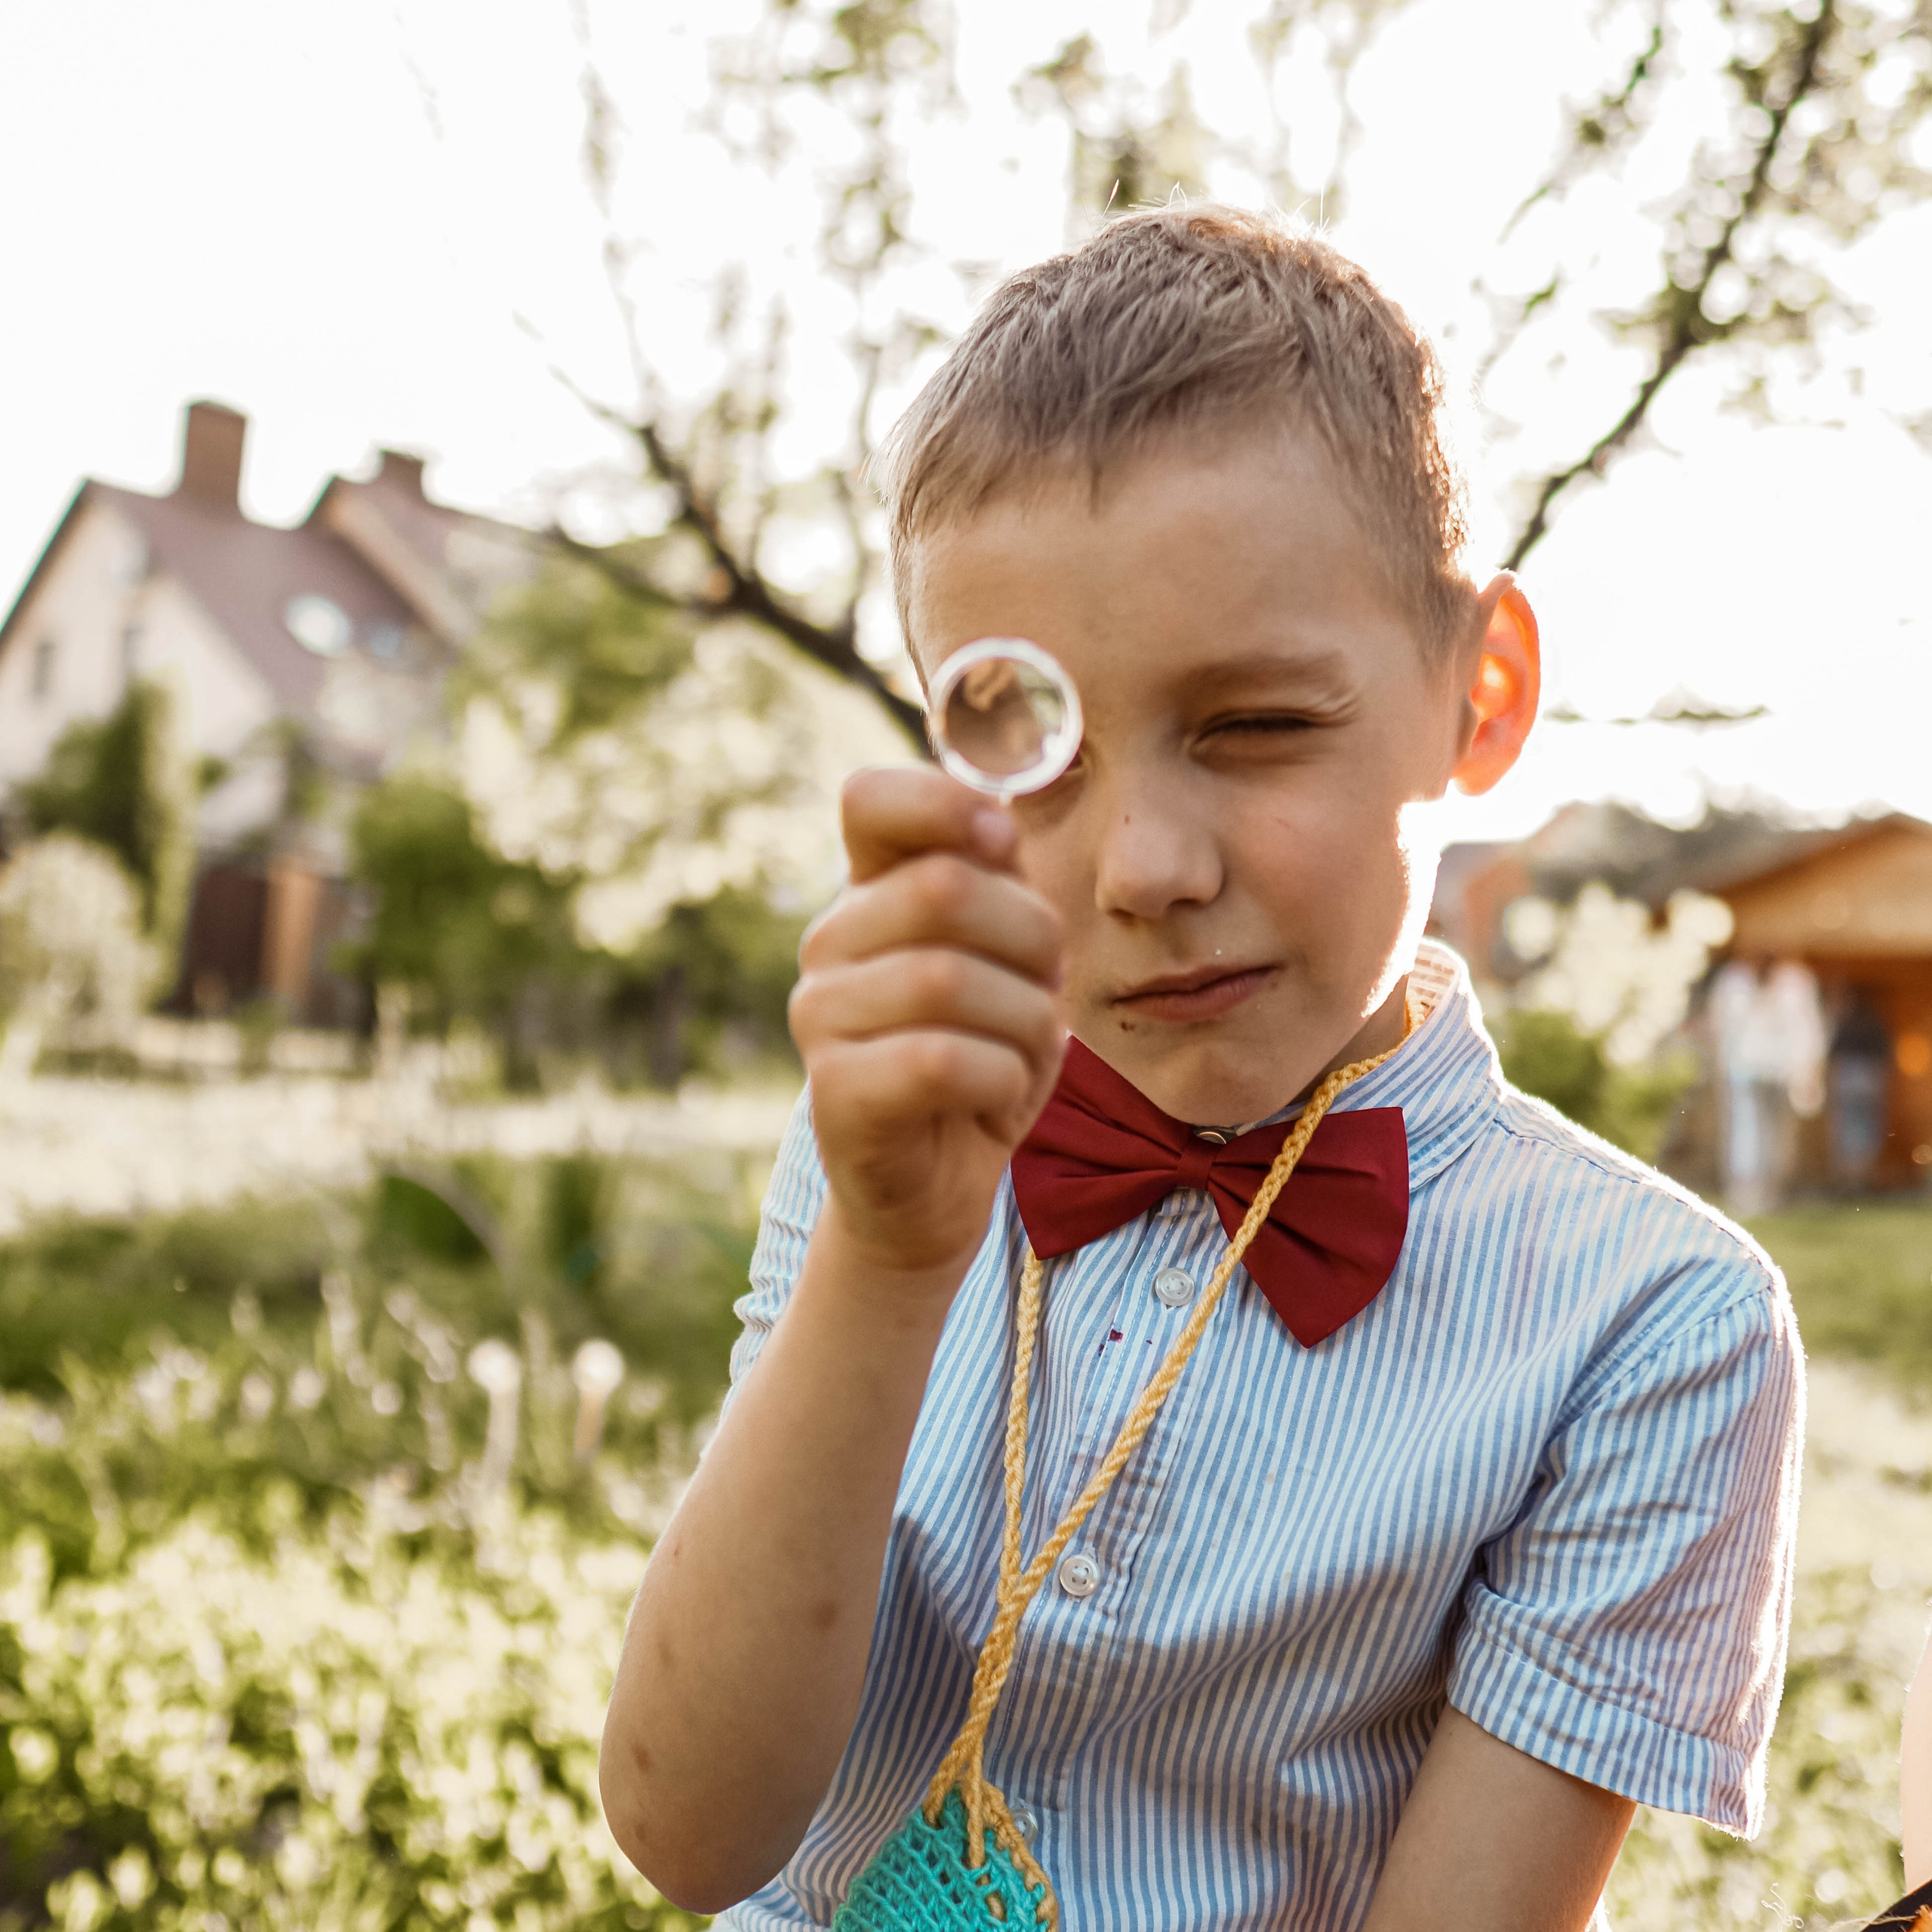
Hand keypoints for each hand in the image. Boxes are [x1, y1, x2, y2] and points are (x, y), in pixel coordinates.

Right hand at [790, 765, 1065, 1279]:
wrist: (939, 1186)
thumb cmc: (982, 1056)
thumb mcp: (1008, 956)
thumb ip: (999, 879)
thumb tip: (999, 813)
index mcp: (870, 891)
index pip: (871, 797)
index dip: (946, 803)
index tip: (1001, 843)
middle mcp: (829, 942)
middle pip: (944, 888)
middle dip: (1030, 939)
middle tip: (1045, 987)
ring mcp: (820, 1016)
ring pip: (949, 978)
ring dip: (1025, 1021)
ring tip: (1026, 1052)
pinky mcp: (834, 1092)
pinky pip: (940, 1060)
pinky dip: (1003, 1077)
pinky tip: (1001, 1094)